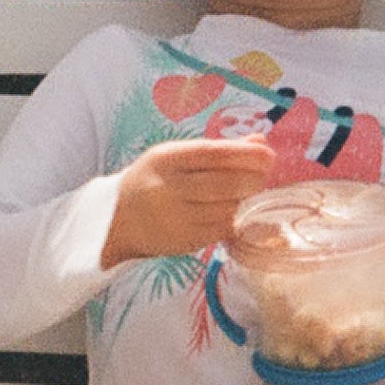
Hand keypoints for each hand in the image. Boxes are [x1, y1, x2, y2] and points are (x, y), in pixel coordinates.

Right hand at [100, 139, 277, 265]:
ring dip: (242, 199)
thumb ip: (217, 150)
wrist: (116, 219)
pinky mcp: (183, 241)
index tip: (268, 154)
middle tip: (262, 175)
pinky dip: (231, 219)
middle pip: (224, 184)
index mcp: (165, 160)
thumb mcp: (175, 156)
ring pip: (227, 208)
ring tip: (241, 192)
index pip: (213, 154)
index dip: (245, 154)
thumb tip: (259, 143)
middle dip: (252, 179)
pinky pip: (221, 229)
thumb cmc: (153, 180)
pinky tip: (227, 210)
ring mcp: (176, 218)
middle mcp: (169, 189)